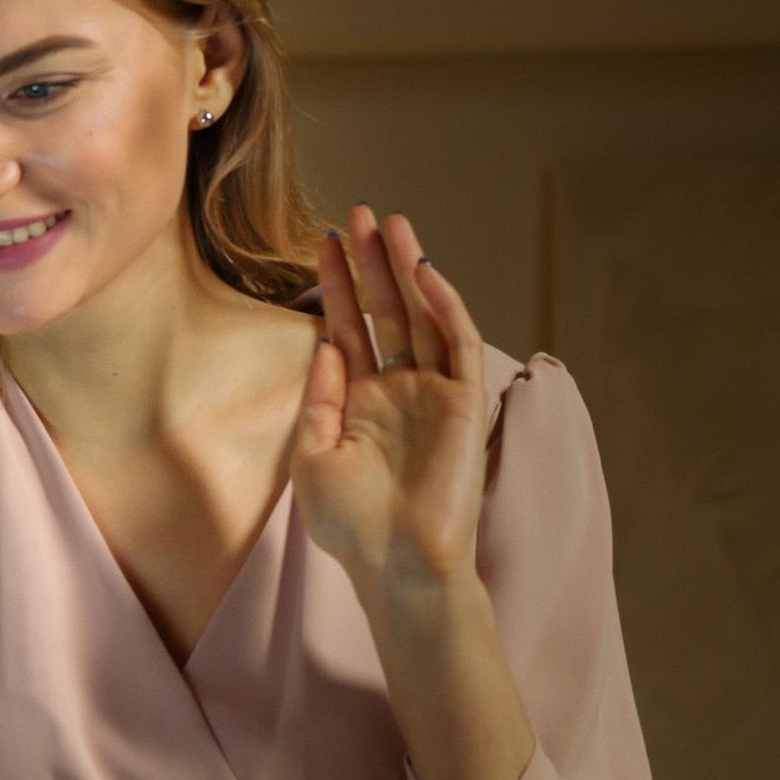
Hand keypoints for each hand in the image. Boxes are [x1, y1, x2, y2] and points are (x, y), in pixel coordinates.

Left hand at [292, 205, 489, 595]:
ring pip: (423, 316)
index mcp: (360, 402)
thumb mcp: (313, 454)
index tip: (322, 243)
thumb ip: (319, 397)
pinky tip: (422, 271)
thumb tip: (324, 345)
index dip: (336, 286)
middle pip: (386, 311)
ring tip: (389, 223)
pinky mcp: (466, 404)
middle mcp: (399, 391)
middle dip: (371, 263)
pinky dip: (444, 306)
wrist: (397, 566)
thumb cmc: (351, 525)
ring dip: (407, 269)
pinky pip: (459, 344)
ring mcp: (434, 394)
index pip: (348, 328)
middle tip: (357, 213)